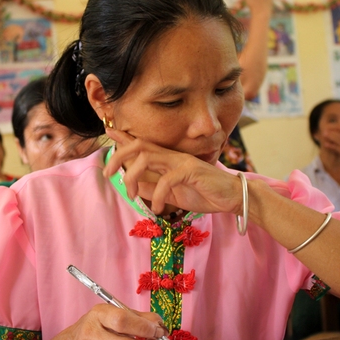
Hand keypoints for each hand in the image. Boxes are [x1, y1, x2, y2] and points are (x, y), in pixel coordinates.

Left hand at [103, 129, 243, 215]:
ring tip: (130, 194)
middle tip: (107, 173)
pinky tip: (157, 207)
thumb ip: (154, 188)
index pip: (143, 144)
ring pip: (148, 158)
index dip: (125, 138)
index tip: (109, 132)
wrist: (232, 197)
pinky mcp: (191, 171)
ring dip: (132, 176)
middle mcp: (173, 156)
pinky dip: (157, 195)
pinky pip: (167, 180)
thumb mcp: (173, 194)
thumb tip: (133, 186)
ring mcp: (182, 161)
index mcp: (168, 159)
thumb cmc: (205, 193)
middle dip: (119, 156)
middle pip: (139, 146)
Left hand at [322, 130, 339, 166]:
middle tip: (325, 130)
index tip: (331, 128)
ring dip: (330, 137)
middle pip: (339, 136)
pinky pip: (335, 148)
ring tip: (324, 135)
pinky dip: (330, 146)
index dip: (337, 130)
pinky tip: (325, 144)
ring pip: (337, 140)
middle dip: (332, 133)